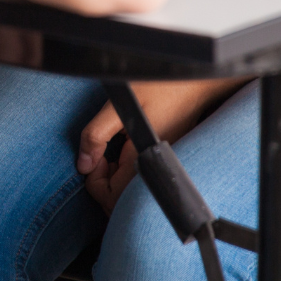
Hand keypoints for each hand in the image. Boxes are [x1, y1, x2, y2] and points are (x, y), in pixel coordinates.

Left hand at [75, 78, 248, 213]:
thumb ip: (96, 135)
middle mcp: (157, 170)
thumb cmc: (161, 87)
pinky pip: (143, 179)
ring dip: (114, 178)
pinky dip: (127, 172)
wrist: (196, 80)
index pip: (112, 199)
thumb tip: (83, 164)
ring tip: (111, 152)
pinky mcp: (168, 161)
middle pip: (123, 201)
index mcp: (143, 161)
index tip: (92, 160)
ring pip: (132, 192)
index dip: (93, 183)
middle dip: (102, 184)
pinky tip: (125, 150)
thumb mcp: (118, 105)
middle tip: (99, 157)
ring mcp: (164, 167)